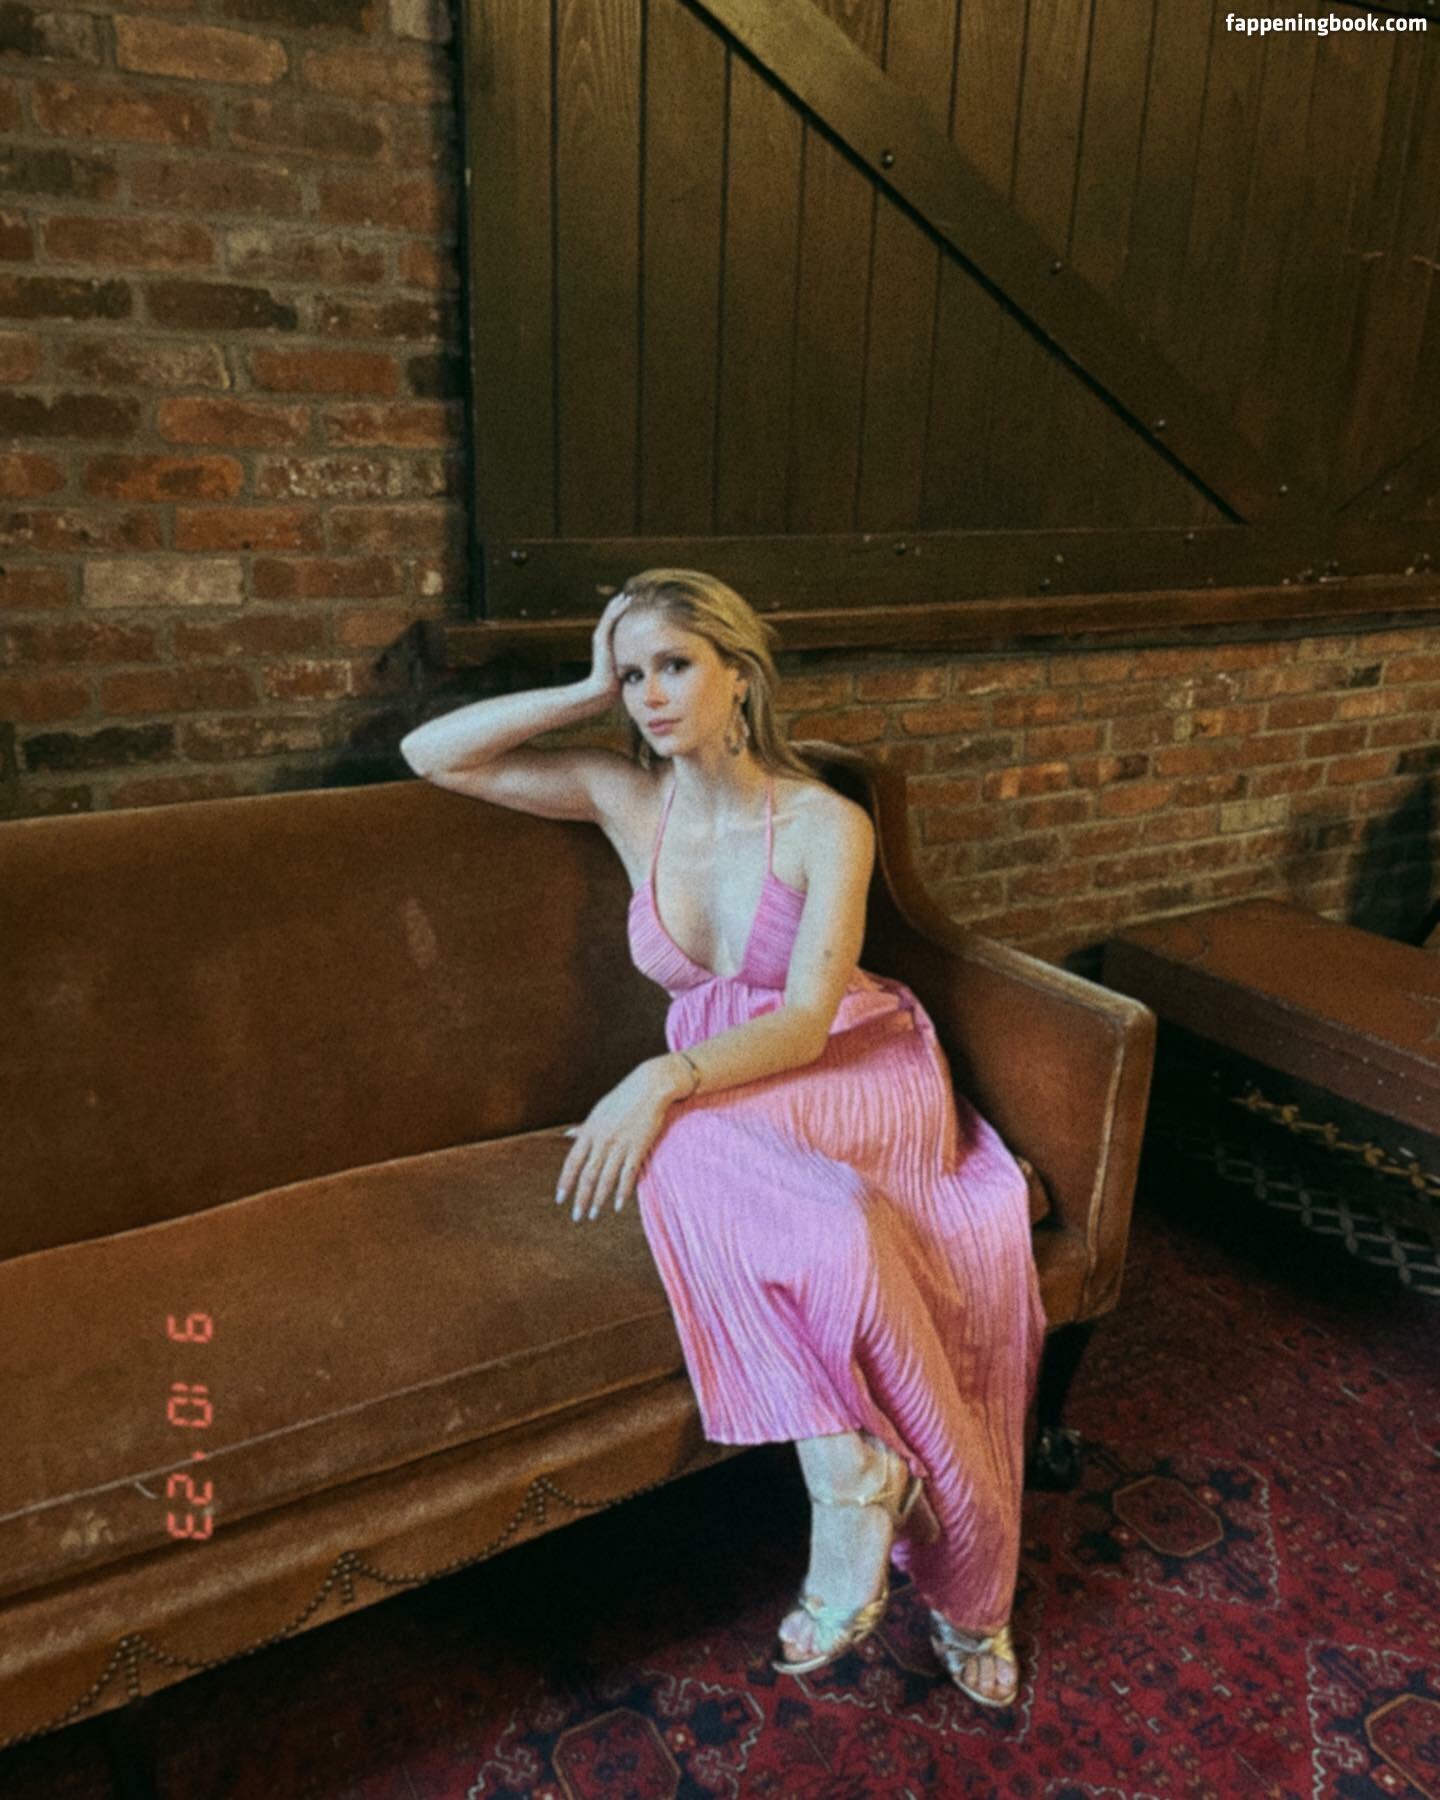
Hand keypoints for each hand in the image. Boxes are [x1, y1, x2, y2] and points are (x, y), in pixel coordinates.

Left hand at [556, 1058, 679, 1221]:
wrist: (650, 1086)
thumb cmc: (623, 1098)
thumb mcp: (598, 1110)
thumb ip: (584, 1128)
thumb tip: (567, 1134)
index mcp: (590, 1131)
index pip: (572, 1162)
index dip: (566, 1182)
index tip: (560, 1199)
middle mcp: (602, 1140)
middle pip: (588, 1175)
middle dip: (581, 1198)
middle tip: (577, 1217)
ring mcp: (620, 1144)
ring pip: (606, 1178)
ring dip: (599, 1199)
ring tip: (594, 1215)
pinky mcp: (638, 1147)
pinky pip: (628, 1175)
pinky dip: (622, 1192)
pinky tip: (617, 1205)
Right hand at [584, 589, 632, 705]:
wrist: (603, 690)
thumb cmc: (617, 683)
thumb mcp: (629, 668)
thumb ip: (636, 661)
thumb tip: (650, 661)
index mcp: (609, 642)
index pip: (617, 622)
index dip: (626, 612)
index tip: (638, 604)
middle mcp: (603, 637)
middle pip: (613, 615)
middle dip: (622, 604)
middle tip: (635, 594)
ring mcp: (601, 637)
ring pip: (611, 614)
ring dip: (620, 603)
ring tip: (630, 594)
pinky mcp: (601, 638)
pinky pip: (610, 619)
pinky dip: (618, 609)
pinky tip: (626, 601)